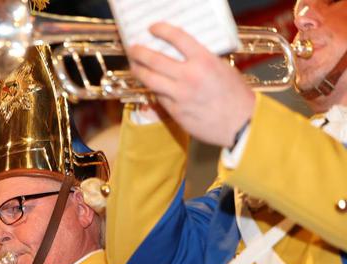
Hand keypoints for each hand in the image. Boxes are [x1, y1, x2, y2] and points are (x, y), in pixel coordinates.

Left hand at [128, 23, 254, 146]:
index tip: (153, 28)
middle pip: (154, 60)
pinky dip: (153, 89)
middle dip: (139, 52)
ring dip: (138, 71)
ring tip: (134, 65)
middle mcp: (189, 76)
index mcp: (204, 61)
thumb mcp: (223, 69)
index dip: (162, 30)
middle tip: (133, 48)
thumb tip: (184, 54)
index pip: (177, 38)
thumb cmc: (236, 96)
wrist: (241, 124)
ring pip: (150, 80)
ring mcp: (179, 95)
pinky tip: (151, 85)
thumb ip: (203, 60)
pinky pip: (159, 97)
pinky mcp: (175, 111)